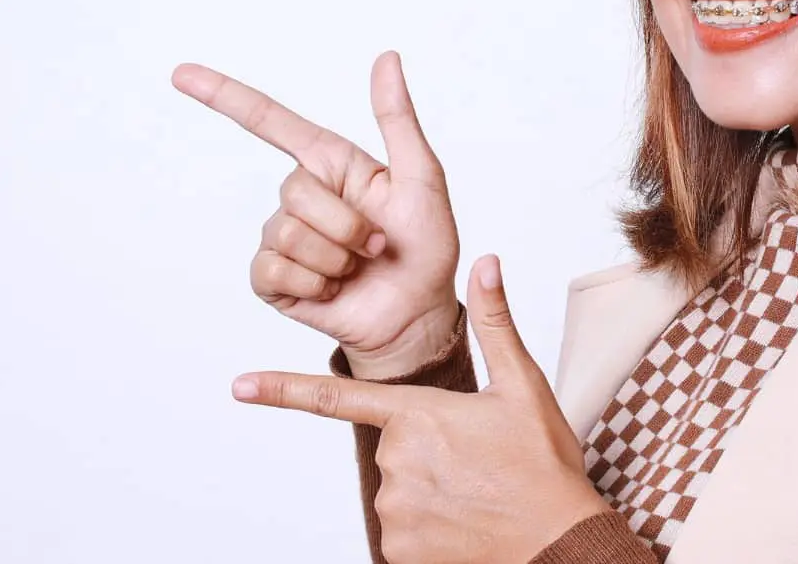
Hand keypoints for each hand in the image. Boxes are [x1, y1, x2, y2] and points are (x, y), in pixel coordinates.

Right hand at [172, 51, 460, 375]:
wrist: (418, 314)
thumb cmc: (425, 246)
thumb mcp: (422, 177)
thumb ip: (398, 118)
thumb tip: (386, 57)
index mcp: (331, 165)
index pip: (270, 123)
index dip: (224, 96)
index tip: (181, 73)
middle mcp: (302, 196)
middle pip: (295, 192)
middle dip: (346, 224)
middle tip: (376, 243)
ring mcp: (284, 238)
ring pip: (288, 234)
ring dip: (336, 257)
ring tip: (358, 267)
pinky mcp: (273, 279)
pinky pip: (273, 269)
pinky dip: (314, 282)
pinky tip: (333, 288)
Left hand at [231, 255, 612, 563]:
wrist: (559, 542)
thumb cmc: (543, 464)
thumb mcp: (523, 386)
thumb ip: (495, 323)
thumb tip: (487, 263)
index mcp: (418, 414)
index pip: (334, 397)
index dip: (280, 390)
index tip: (238, 385)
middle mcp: (396, 460)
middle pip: (396, 444)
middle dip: (429, 448)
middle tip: (477, 460)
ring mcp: (395, 510)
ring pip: (402, 487)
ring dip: (433, 487)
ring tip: (479, 491)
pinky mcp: (400, 551)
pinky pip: (405, 530)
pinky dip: (431, 526)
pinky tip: (467, 522)